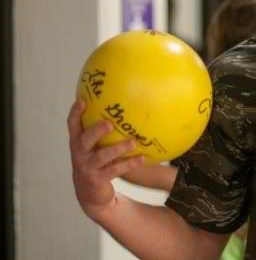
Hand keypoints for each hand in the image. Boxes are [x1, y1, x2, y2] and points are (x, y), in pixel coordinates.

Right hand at [67, 99, 143, 220]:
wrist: (90, 194)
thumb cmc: (96, 162)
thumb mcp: (94, 147)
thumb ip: (102, 132)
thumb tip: (123, 108)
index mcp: (78, 142)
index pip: (73, 125)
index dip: (75, 113)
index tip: (82, 100)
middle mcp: (79, 154)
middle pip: (85, 140)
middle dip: (96, 131)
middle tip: (109, 123)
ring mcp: (87, 167)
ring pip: (102, 156)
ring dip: (118, 149)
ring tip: (133, 142)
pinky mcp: (97, 180)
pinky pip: (115, 170)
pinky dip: (129, 164)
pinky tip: (142, 158)